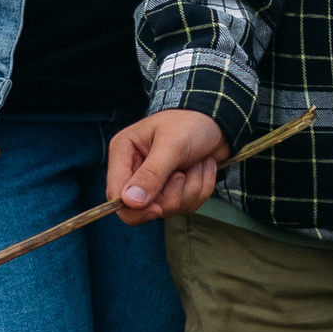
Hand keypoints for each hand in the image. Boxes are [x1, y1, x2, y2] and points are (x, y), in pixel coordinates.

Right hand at [109, 107, 227, 221]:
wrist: (216, 122)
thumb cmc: (190, 123)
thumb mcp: (171, 145)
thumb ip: (152, 173)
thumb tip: (130, 201)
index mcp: (123, 153)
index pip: (115, 194)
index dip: (135, 209)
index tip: (158, 208)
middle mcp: (134, 170)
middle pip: (143, 208)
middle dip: (172, 194)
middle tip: (183, 172)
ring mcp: (154, 183)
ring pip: (168, 208)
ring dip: (191, 188)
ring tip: (196, 164)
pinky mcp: (173, 190)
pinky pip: (186, 206)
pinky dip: (200, 189)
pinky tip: (201, 168)